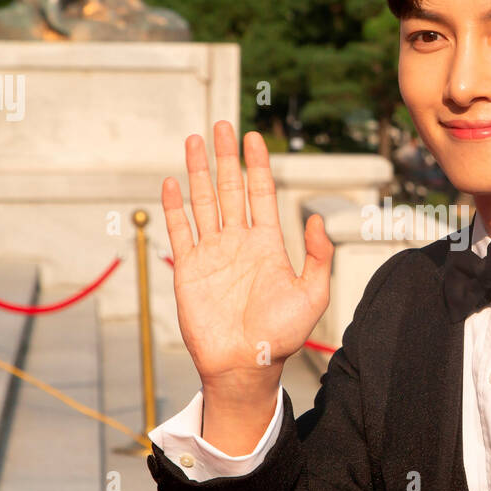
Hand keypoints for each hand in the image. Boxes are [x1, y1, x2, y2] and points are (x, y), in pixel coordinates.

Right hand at [161, 122, 332, 398]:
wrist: (245, 365)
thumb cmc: (281, 336)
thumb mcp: (312, 294)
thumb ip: (318, 256)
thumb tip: (316, 218)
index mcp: (267, 244)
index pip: (261, 193)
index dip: (257, 165)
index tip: (253, 136)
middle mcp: (238, 243)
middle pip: (230, 189)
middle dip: (226, 157)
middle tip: (221, 125)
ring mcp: (211, 254)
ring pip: (203, 202)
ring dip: (199, 172)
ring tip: (194, 140)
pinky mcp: (188, 269)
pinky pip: (180, 231)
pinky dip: (174, 206)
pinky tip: (172, 182)